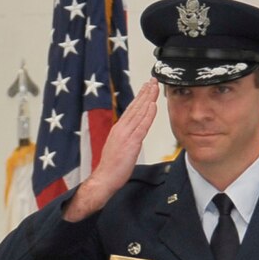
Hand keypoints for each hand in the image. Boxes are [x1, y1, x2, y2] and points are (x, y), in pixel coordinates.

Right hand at [64, 79, 158, 221]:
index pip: (131, 109)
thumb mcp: (119, 147)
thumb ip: (127, 137)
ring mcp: (126, 135)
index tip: (147, 86)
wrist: (104, 179)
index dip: (140, 97)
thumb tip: (135, 132)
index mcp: (118, 129)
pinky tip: (153, 106)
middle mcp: (121, 129)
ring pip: (139, 113)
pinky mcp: (131, 143)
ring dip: (148, 99)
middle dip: (145, 93)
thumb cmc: (112, 167)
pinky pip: (142, 126)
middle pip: (135, 107)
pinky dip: (148, 115)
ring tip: (155, 87)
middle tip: (152, 80)